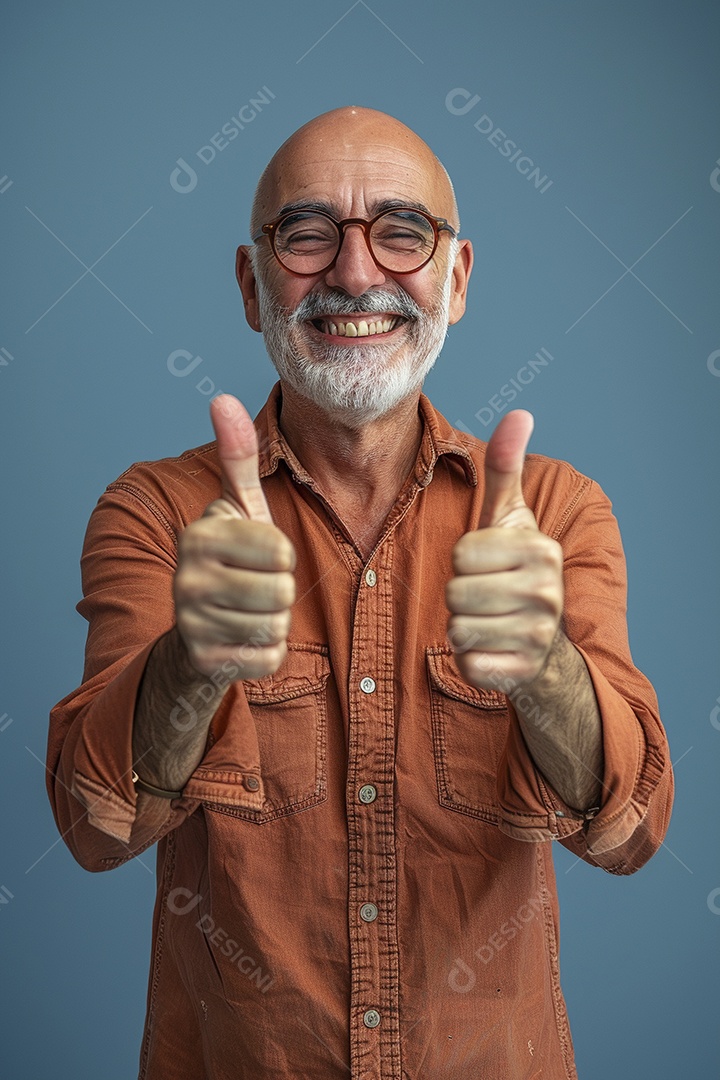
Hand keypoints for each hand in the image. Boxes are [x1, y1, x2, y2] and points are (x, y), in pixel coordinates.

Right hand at [173, 394, 294, 679]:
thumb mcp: (239, 508)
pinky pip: (269, 657)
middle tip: (255, 588)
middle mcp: (187, 578)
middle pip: (282, 591)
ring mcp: (193, 623)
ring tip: (248, 612)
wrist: (196, 630)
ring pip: (277, 625)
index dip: (282, 555)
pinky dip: (266, 653)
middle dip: (281, 592)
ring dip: (274, 622)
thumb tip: (222, 397)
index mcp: (200, 535)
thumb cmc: (232, 560)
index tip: (259, 556)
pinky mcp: (206, 661)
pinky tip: (242, 639)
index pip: (280, 550)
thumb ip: (237, 457)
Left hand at [445, 410, 562, 689]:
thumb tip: (519, 412)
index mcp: (540, 550)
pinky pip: (468, 663)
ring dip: (462, 627)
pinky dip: (470, 659)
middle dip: (459, 596)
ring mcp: (537, 636)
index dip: (463, 561)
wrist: (544, 644)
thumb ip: (505, 467)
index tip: (487, 565)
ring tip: (488, 621)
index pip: (461, 554)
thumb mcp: (509, 518)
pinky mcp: (521, 673)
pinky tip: (492, 649)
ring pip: (457, 629)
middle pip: (455, 592)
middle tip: (485, 597)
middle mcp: (547, 592)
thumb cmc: (515, 569)